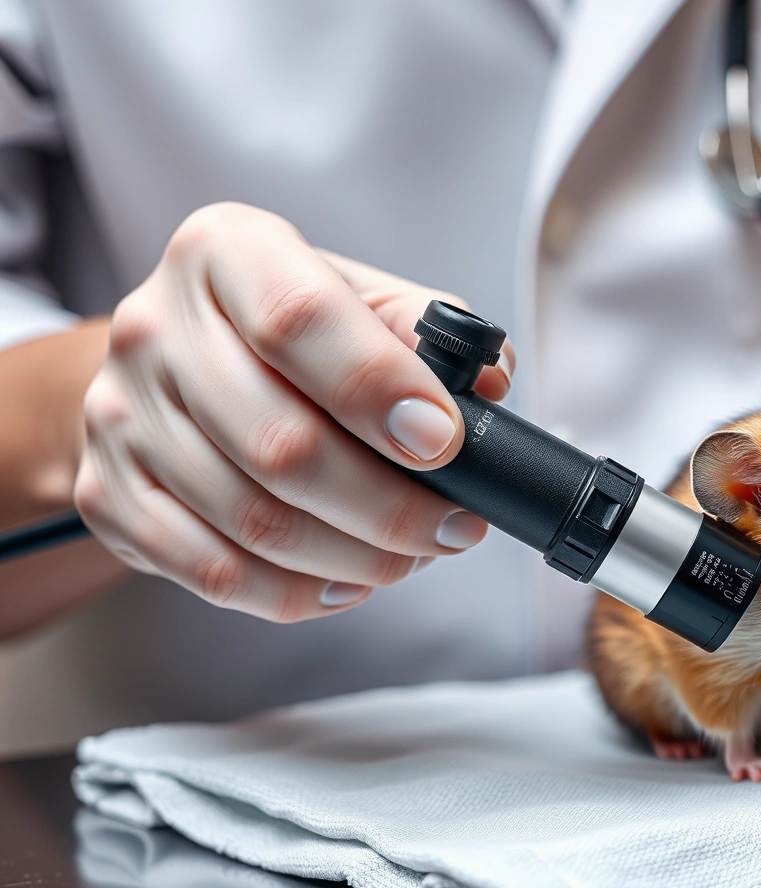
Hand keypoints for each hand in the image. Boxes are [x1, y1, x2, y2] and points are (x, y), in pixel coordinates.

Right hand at [75, 202, 513, 620]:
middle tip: (455, 527)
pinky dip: (294, 591)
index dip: (380, 391)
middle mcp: (154, 327)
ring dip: (355, 556)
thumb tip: (484, 387)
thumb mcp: (363, 301)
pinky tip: (347, 581)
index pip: (300, 321)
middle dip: (390, 506)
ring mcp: (118, 415)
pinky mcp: (106, 494)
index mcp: (225, 253)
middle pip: (280, 444)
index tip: (447, 445)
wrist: (173, 366)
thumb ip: (431, 333)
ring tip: (412, 556)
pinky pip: (210, 571)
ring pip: (252, 521)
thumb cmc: (293, 336)